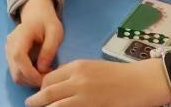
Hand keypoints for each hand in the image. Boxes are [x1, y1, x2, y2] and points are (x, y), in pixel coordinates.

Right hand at [6, 0, 63, 86]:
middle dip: (33, 80)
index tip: (45, 78)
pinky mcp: (10, 57)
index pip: (19, 57)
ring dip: (31, 80)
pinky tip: (40, 72)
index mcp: (21, 34)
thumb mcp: (55, 32)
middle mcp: (10, 44)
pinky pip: (17, 73)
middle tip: (50, 77)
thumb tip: (42, 69)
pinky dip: (28, 77)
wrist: (36, 15)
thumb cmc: (47, 22)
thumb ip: (49, 49)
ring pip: (16, 75)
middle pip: (16, 71)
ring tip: (46, 73)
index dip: (30, 72)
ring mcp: (8, 51)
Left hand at [25, 58, 170, 106]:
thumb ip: (74, 73)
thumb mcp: (91, 67)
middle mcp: (77, 80)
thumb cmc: (117, 74)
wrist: (140, 81)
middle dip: (36, 101)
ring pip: (56, 106)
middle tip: (30, 105)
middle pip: (48, 93)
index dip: (41, 88)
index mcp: (76, 67)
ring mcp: (84, 96)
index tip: (39, 95)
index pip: (49, 78)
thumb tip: (57, 85)